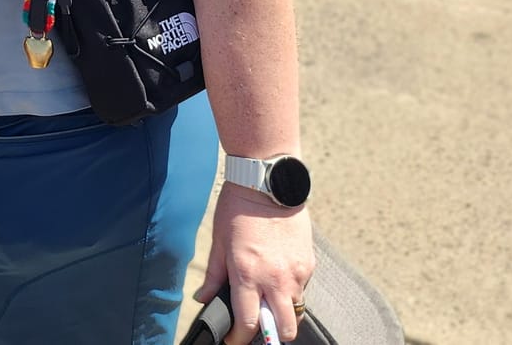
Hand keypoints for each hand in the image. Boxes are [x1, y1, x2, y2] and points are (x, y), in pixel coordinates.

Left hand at [195, 184, 314, 338]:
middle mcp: (275, 279)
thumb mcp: (219, 242)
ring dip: (283, 312)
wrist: (266, 183)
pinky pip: (303, 289)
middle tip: (257, 326)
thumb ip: (214, 275)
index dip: (239, 338)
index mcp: (248, 274)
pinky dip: (292, 290)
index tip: (233, 340)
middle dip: (271, 335)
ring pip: (296, 311)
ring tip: (268, 299)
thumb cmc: (237, 210)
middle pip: (284, 329)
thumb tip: (202, 298)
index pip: (248, 323)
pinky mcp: (309, 263)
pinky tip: (278, 276)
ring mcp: (296, 272)